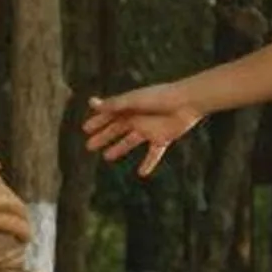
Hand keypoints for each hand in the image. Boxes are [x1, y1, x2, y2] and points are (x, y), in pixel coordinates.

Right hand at [83, 85, 203, 175]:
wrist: (187, 102)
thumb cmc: (160, 97)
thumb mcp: (134, 100)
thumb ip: (114, 104)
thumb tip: (91, 102)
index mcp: (130, 107)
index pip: (109, 115)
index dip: (97, 122)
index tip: (85, 129)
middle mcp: (138, 118)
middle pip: (116, 129)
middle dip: (103, 136)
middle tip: (89, 146)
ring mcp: (149, 129)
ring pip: (130, 141)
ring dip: (119, 148)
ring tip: (107, 157)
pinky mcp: (162, 138)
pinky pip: (153, 153)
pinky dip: (148, 163)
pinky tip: (142, 173)